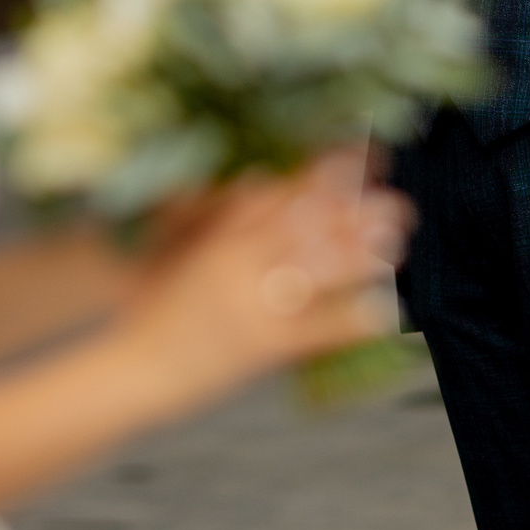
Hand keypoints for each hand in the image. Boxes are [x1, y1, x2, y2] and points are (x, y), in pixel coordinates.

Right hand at [126, 155, 410, 390]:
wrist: (133, 369)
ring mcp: (248, 305)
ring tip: (394, 244)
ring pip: (311, 273)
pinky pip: (312, 333)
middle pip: (301, 227)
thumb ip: (220, 218)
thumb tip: (259, 179)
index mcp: (217, 238)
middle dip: (351, 212)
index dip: (318, 176)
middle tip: (396, 200)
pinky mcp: (258, 347)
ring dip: (356, 257)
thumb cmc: (156, 312)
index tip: (357, 160)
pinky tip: (382, 313)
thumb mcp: (181, 252)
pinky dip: (347, 323)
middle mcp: (235, 265)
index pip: (275, 196)